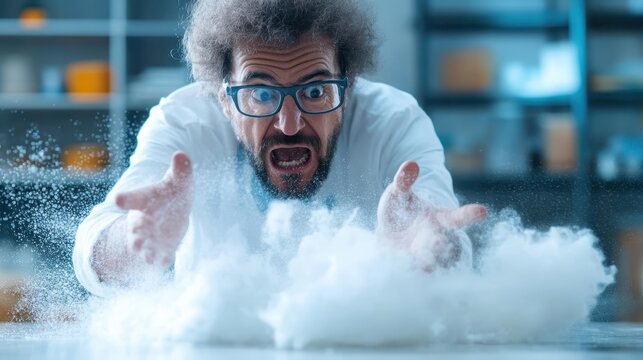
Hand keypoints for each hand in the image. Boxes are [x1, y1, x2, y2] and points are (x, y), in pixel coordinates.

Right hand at [115, 151, 193, 266]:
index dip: (124, 199)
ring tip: (148, 255)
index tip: (118, 199)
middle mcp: (141, 222)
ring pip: (143, 246)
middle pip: (134, 228)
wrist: (174, 215)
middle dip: (135, 233)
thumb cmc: (171, 195)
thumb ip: (180, 170)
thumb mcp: (178, 181)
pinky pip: (159, 258)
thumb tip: (181, 155)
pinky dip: (161, 260)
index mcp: (141, 201)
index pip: (130, 199)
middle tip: (136, 236)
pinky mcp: (161, 250)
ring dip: (144, 251)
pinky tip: (165, 261)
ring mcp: (149, 238)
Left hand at [377, 160, 486, 268]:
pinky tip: (404, 274)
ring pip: (430, 262)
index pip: (456, 217)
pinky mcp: (409, 270)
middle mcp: (435, 240)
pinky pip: (412, 275)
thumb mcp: (398, 193)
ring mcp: (423, 257)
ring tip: (427, 265)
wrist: (386, 237)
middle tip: (438, 241)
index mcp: (438, 219)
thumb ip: (404, 181)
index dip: (469, 213)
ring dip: (428, 263)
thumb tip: (411, 163)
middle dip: (440, 244)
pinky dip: (410, 276)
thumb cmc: (398, 211)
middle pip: (443, 243)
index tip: (483, 211)